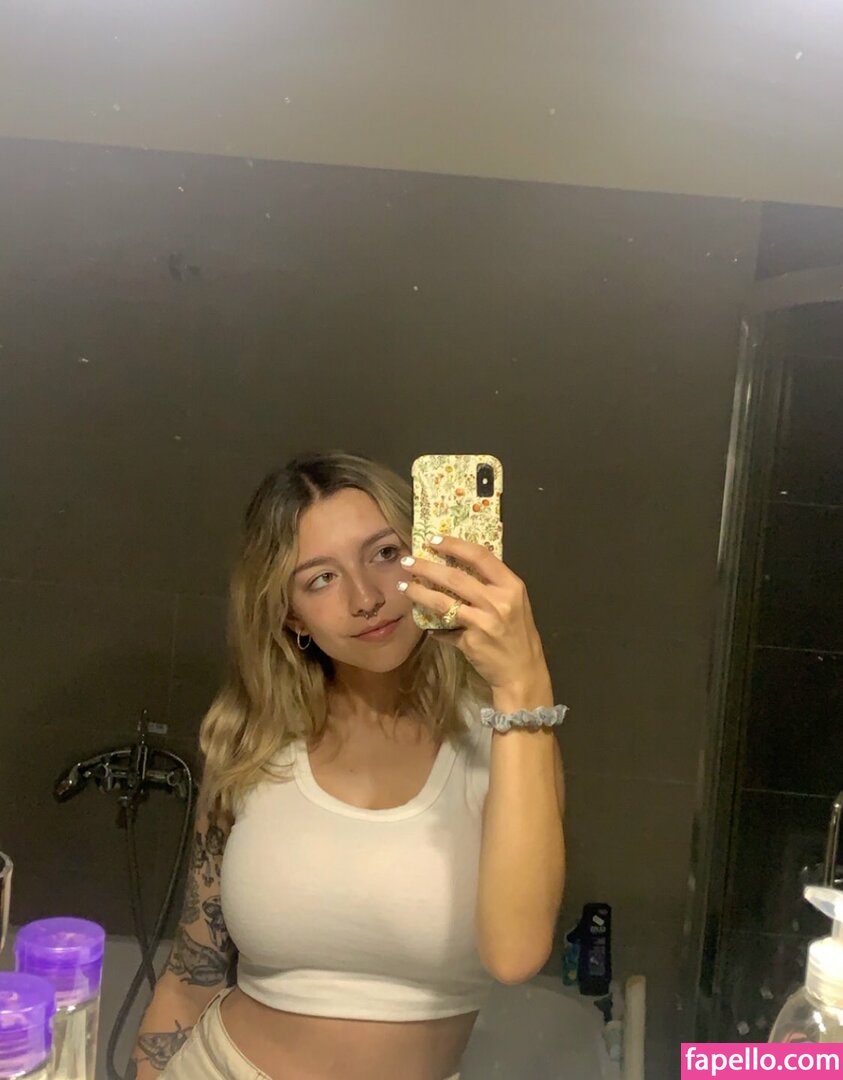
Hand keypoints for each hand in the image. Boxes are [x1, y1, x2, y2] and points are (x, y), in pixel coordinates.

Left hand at [397, 535, 551, 700]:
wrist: (522, 672)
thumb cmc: (518, 634)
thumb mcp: (515, 602)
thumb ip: (492, 584)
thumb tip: (457, 565)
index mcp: (511, 586)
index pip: (480, 556)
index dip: (454, 545)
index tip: (433, 540)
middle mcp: (498, 602)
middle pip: (455, 577)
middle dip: (426, 567)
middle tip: (407, 562)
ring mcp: (483, 622)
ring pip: (443, 602)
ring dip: (419, 592)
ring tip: (403, 586)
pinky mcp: (470, 642)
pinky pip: (444, 629)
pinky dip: (433, 626)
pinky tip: (423, 622)